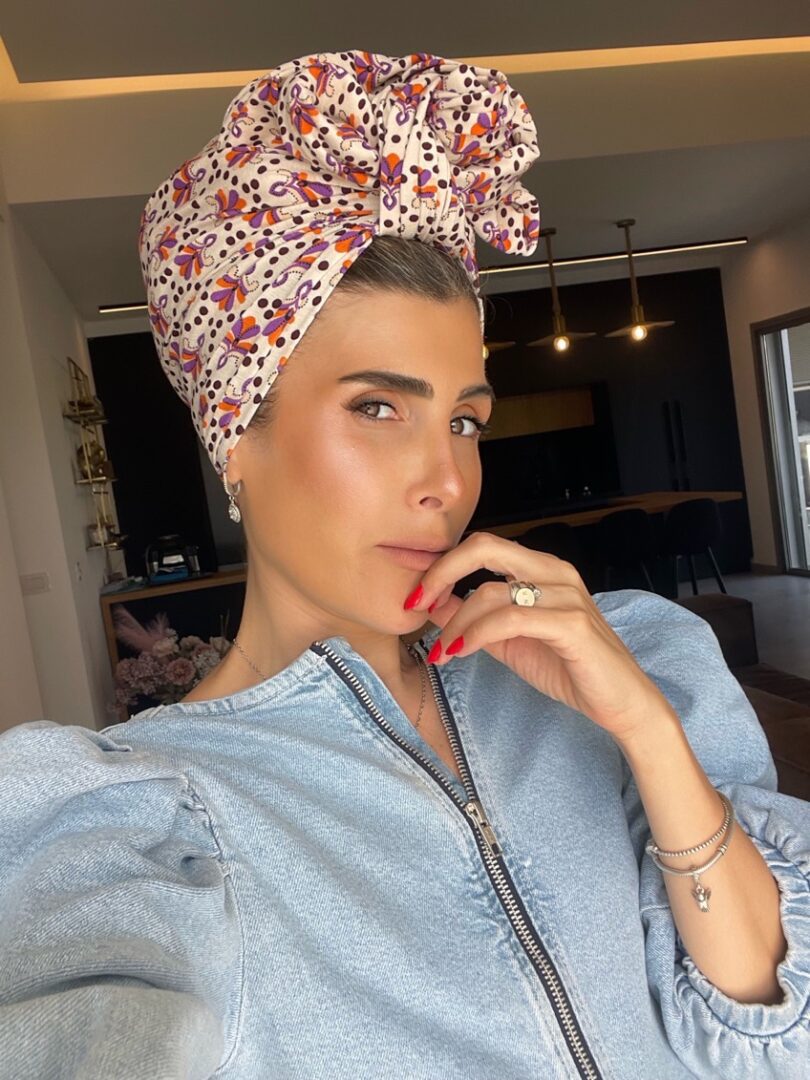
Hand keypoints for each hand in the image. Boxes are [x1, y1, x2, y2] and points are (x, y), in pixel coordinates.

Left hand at [404, 531, 677, 744]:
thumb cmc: (569, 668)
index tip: (416, 596)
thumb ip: (474, 620)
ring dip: (456, 622)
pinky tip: (461, 652)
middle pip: (485, 547)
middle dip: (441, 572)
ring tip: (442, 650)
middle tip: (416, 603)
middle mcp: (554, 571)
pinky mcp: (572, 623)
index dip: (443, 565)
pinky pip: (510, 619)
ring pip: (491, 592)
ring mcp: (565, 595)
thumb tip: (433, 605)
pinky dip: (477, 634)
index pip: (482, 546)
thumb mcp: (508, 641)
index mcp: (541, 568)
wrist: (621, 702)